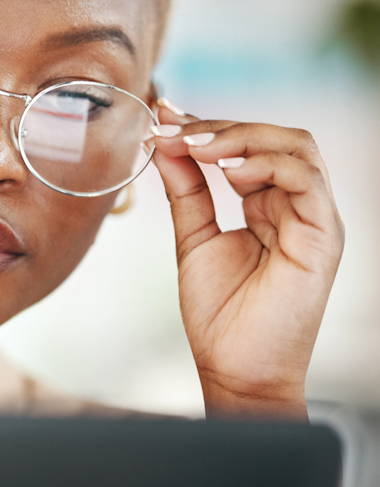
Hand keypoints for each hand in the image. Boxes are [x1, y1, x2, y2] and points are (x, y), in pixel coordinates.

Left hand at [150, 103, 343, 419]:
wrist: (234, 369)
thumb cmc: (219, 313)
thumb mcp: (194, 238)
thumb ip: (186, 191)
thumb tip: (165, 144)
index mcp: (271, 206)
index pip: (248, 148)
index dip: (208, 127)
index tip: (164, 117)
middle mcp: (297, 206)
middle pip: (274, 138)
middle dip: (220, 127)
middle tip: (174, 129)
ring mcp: (314, 219)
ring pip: (295, 147)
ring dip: (240, 137)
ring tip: (194, 145)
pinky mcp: (322, 235)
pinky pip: (305, 178)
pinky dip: (265, 162)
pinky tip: (224, 167)